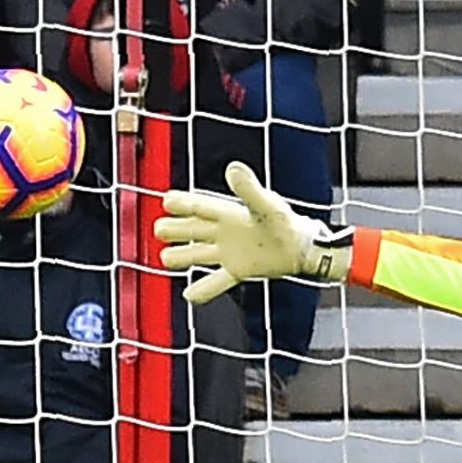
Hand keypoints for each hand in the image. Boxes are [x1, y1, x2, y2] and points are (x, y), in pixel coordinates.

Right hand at [156, 160, 344, 305]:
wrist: (303, 248)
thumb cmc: (286, 222)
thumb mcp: (266, 205)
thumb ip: (249, 189)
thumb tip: (232, 167)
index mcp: (230, 213)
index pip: (200, 207)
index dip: (183, 204)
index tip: (166, 200)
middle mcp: (225, 232)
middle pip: (193, 230)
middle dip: (176, 229)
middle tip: (159, 229)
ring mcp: (229, 252)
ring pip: (198, 254)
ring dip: (182, 256)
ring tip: (165, 258)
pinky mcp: (238, 271)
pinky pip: (217, 281)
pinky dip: (204, 289)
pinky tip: (189, 295)